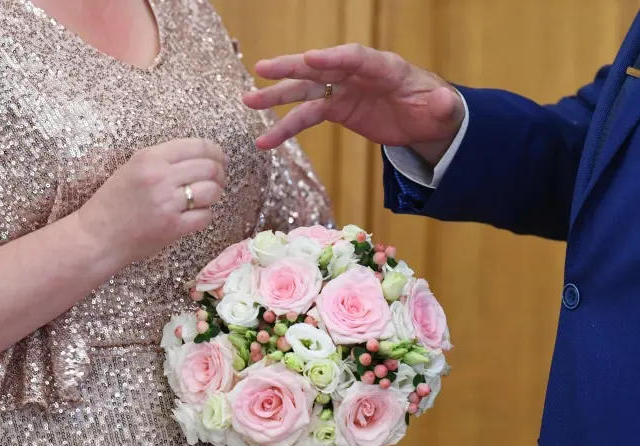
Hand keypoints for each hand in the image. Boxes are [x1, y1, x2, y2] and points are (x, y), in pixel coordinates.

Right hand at [77, 138, 226, 264]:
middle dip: (220, 174)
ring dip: (215, 195)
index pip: (198, 146)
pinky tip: (195, 216)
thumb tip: (202, 156)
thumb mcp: (132, 168)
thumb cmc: (113, 203)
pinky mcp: (173, 227)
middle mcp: (160, 176)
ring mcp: (167, 202)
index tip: (219, 160)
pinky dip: (205, 216)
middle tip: (217, 181)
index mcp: (150, 157)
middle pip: (210, 167)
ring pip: (212, 191)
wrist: (97, 237)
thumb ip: (163, 160)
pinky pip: (205, 216)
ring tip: (205, 198)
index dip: (216, 152)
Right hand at [243, 44, 464, 165]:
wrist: (426, 120)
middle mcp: (358, 74)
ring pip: (305, 90)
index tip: (309, 59)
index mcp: (384, 67)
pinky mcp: (337, 108)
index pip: (355, 58)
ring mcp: (343, 90)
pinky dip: (286, 128)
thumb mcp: (444, 110)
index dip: (333, 58)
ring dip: (277, 96)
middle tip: (262, 69)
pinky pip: (306, 116)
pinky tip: (265, 141)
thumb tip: (443, 102)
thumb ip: (442, 105)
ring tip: (249, 101)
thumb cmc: (435, 110)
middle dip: (292, 68)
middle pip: (321, 67)